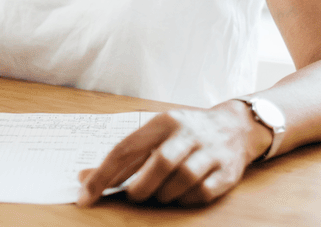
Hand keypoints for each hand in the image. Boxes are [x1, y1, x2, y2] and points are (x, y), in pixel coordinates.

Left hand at [76, 101, 271, 206]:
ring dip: (164, 193)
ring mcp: (210, 151)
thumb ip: (124, 158)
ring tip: (159, 194)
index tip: (85, 195)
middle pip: (159, 162)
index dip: (103, 175)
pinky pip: (202, 192)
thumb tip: (84, 179)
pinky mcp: (227, 171)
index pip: (126, 148)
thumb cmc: (184, 135)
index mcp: (163, 121)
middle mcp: (188, 132)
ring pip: (183, 178)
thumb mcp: (155, 135)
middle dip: (140, 186)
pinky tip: (180, 195)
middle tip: (134, 195)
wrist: (236, 127)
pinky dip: (185, 199)